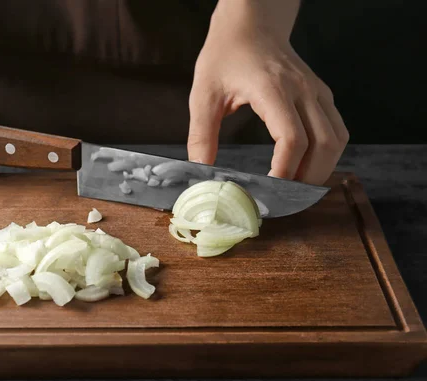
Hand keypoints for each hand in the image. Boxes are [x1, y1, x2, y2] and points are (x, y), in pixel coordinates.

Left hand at [188, 12, 348, 184]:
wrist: (251, 23)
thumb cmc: (226, 55)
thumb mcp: (204, 94)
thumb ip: (201, 135)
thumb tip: (201, 172)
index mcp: (273, 89)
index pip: (292, 139)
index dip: (285, 172)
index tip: (268, 191)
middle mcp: (303, 91)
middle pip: (324, 145)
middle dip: (307, 179)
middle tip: (284, 199)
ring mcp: (317, 92)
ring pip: (337, 140)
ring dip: (322, 169)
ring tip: (296, 189)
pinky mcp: (321, 94)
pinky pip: (336, 130)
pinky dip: (326, 154)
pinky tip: (306, 166)